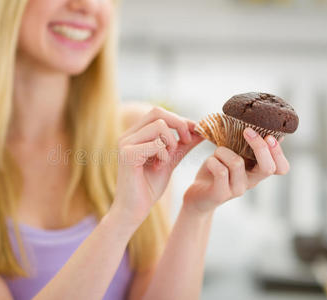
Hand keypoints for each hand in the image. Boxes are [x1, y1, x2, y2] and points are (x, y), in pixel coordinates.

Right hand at [111, 107, 203, 225]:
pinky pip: (156, 143)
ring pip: (159, 125)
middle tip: (188, 141)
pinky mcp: (128, 154)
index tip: (195, 132)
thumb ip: (182, 145)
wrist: (133, 210)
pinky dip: (164, 154)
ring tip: (167, 159)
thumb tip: (201, 130)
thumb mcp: (169, 160)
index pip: (158, 113)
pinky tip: (159, 167)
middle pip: (157, 112)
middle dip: (179, 124)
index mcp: (134, 135)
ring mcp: (125, 144)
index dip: (179, 120)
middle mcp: (127, 136)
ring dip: (171, 142)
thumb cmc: (148, 187)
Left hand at [183, 127, 289, 214]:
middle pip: (268, 167)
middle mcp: (251, 182)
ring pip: (237, 162)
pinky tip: (209, 162)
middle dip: (259, 146)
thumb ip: (247, 146)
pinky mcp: (221, 194)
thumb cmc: (215, 171)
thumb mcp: (232, 154)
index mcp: (257, 171)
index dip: (278, 152)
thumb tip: (267, 129)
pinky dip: (212, 161)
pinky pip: (221, 171)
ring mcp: (237, 189)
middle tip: (247, 131)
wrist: (197, 195)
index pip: (282, 168)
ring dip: (223, 151)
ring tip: (216, 154)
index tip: (268, 135)